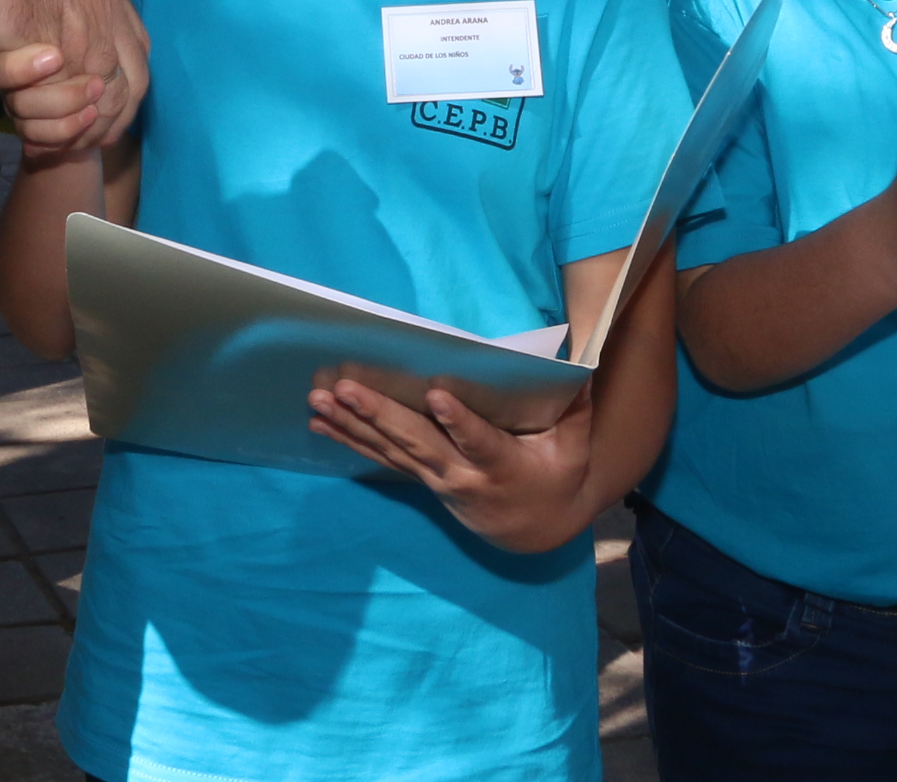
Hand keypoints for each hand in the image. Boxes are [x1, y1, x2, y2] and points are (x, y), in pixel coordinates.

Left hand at [311, 369, 598, 553]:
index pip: (479, 441)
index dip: (459, 422)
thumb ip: (574, 405)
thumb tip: (578, 365)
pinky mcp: (420, 478)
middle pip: (417, 443)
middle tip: (345, 387)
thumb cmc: (557, 477)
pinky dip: (348, 440)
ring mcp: (435, 480)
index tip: (437, 396)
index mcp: (502, 465)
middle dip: (379, 414)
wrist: (535, 530)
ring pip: (390, 451)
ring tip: (319, 399)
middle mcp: (461, 475)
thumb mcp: (576, 447)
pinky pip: (380, 459)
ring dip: (351, 424)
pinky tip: (318, 422)